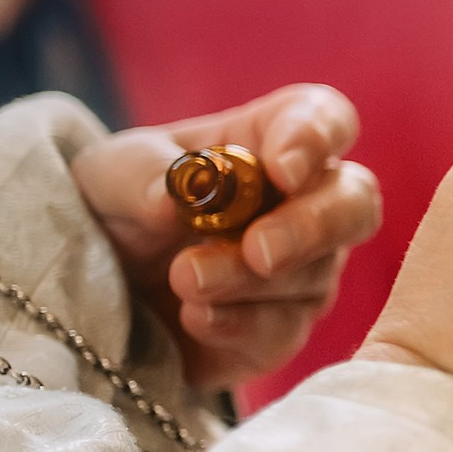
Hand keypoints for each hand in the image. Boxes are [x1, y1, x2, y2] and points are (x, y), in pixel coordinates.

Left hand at [71, 83, 382, 389]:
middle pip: (356, 203)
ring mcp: (303, 270)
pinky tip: (196, 318)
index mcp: (272, 141)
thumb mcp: (109, 173)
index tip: (283, 169)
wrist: (97, 287)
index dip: (317, 138)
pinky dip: (240, 324)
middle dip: (312, 226)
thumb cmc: (118, 207)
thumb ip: (140, 174)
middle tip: (259, 249)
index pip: (325, 120)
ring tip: (183, 280)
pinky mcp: (281, 328)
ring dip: (247, 280)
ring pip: (314, 274)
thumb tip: (172, 200)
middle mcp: (305, 203)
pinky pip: (285, 331)